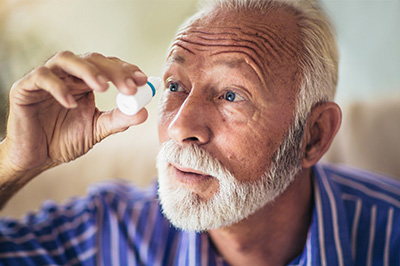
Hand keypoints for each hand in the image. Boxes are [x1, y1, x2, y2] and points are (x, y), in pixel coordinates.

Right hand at [2, 51, 148, 172]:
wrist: (36, 158)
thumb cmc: (63, 141)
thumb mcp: (96, 130)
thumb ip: (118, 120)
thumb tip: (143, 113)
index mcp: (85, 83)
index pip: (108, 66)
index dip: (126, 70)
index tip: (143, 80)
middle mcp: (67, 75)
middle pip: (92, 59)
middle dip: (114, 71)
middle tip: (129, 87)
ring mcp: (46, 78)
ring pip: (66, 59)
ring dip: (88, 70)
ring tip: (103, 87)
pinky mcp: (25, 87)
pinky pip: (42, 77)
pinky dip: (58, 87)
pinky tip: (71, 103)